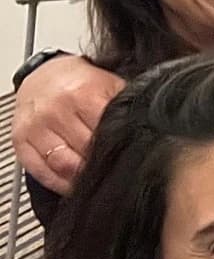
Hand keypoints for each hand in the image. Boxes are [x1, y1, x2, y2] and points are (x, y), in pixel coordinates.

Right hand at [10, 56, 124, 194]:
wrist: (44, 74)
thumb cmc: (81, 84)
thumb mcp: (109, 85)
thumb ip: (126, 106)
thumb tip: (148, 128)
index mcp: (83, 94)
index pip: (107, 133)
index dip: (120, 148)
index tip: (132, 158)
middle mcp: (56, 111)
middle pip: (87, 151)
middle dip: (104, 164)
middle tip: (117, 170)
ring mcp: (36, 128)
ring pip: (64, 165)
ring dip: (83, 178)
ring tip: (97, 180)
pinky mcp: (21, 142)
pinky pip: (42, 172)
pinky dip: (60, 184)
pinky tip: (75, 184)